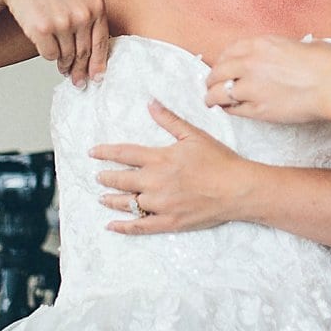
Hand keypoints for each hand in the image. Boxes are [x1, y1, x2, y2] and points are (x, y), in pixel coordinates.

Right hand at [0, 0, 109, 86]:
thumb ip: (91, 21)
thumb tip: (94, 58)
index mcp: (96, 6)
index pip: (101, 43)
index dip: (99, 64)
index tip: (97, 78)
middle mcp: (82, 14)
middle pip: (84, 53)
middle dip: (80, 70)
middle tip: (78, 82)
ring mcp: (62, 22)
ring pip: (67, 56)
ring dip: (64, 64)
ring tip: (63, 66)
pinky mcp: (42, 29)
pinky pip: (49, 55)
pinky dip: (49, 55)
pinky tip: (47, 48)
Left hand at [92, 102, 251, 233]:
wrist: (237, 189)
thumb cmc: (219, 160)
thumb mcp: (193, 135)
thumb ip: (169, 120)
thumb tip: (150, 104)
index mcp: (159, 159)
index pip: (124, 154)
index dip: (106, 152)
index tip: (92, 152)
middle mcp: (155, 182)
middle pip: (121, 180)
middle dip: (106, 177)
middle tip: (98, 176)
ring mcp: (160, 204)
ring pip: (127, 203)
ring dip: (111, 199)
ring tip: (102, 197)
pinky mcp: (168, 222)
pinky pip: (140, 226)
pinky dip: (123, 226)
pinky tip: (111, 225)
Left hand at [205, 36, 330, 123]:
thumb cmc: (326, 62)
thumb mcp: (301, 44)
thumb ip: (284, 50)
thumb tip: (288, 53)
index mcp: (261, 44)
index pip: (230, 51)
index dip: (222, 60)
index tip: (221, 65)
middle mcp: (250, 63)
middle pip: (218, 71)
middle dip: (211, 78)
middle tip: (210, 84)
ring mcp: (252, 87)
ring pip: (220, 92)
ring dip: (212, 96)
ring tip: (210, 101)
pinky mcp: (258, 109)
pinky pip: (235, 110)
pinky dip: (229, 110)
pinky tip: (228, 111)